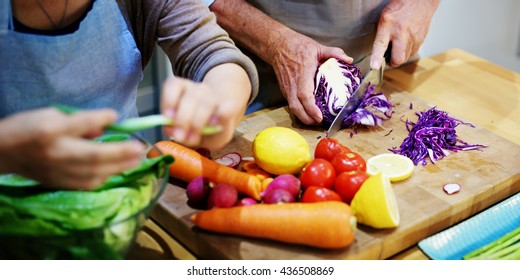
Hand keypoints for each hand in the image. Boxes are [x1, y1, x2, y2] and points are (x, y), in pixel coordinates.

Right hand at [0, 108, 144, 189]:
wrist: (4, 152)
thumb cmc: (29, 128)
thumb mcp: (50, 114)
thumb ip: (79, 120)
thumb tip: (105, 128)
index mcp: (49, 130)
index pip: (79, 123)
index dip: (99, 119)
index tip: (116, 116)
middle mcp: (54, 153)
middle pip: (92, 155)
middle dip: (120, 152)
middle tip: (140, 148)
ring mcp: (57, 172)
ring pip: (93, 172)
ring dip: (118, 167)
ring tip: (137, 160)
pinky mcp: (59, 184)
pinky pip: (87, 183)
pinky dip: (105, 177)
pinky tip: (118, 170)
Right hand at [161, 64, 250, 149]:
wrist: (205, 113)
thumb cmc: (211, 129)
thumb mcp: (216, 139)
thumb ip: (208, 137)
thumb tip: (187, 135)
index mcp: (227, 109)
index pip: (228, 109)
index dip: (222, 115)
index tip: (212, 125)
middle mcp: (212, 95)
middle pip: (206, 102)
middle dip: (193, 121)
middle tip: (182, 137)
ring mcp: (196, 87)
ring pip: (190, 95)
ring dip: (180, 116)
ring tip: (173, 130)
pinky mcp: (179, 84)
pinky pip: (172, 86)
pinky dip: (168, 101)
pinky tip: (167, 115)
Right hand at [269, 32, 352, 124]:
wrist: (277, 46)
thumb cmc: (298, 46)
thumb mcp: (317, 47)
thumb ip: (334, 53)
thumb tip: (349, 60)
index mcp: (302, 73)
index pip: (305, 94)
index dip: (311, 108)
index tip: (319, 117)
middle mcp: (293, 83)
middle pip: (296, 107)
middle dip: (307, 119)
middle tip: (319, 123)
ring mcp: (287, 88)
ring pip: (292, 108)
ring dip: (303, 118)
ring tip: (315, 121)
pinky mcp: (285, 90)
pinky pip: (291, 104)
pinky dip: (299, 111)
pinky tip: (308, 114)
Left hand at [370, 0, 438, 69]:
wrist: (421, 1)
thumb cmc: (400, 8)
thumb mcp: (384, 17)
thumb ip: (381, 34)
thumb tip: (378, 53)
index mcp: (388, 25)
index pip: (381, 44)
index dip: (377, 58)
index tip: (375, 67)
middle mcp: (401, 32)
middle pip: (398, 58)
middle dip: (392, 62)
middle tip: (389, 57)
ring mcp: (413, 37)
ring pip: (405, 58)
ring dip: (400, 56)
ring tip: (397, 46)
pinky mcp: (421, 40)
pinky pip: (412, 53)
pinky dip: (407, 51)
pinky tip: (406, 42)